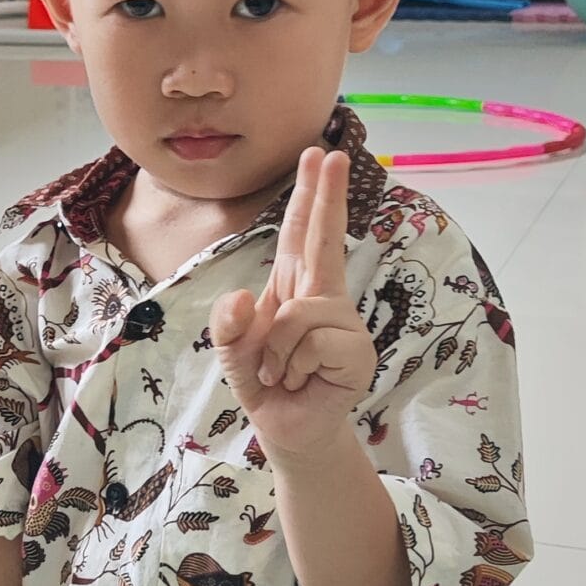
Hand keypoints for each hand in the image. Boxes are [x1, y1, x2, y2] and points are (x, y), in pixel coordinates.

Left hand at [209, 146, 375, 460]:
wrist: (287, 431)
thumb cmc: (266, 383)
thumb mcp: (233, 352)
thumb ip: (229, 327)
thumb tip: (244, 296)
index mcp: (293, 288)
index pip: (302, 234)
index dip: (312, 196)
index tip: (321, 155)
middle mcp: (323, 298)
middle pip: (325, 239)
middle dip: (327, 195)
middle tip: (331, 154)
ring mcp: (344, 324)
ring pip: (298, 313)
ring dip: (275, 351)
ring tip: (283, 373)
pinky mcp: (357, 353)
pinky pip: (312, 342)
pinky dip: (293, 366)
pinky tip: (301, 381)